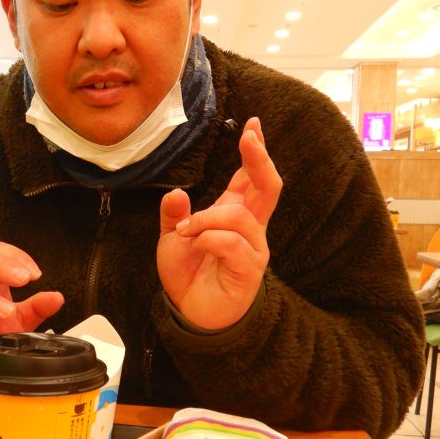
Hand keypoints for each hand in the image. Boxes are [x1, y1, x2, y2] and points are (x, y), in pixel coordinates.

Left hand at [157, 117, 281, 329]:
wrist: (190, 313)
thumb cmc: (189, 274)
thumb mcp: (172, 238)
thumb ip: (173, 215)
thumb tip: (178, 193)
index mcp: (234, 215)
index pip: (250, 178)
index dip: (254, 151)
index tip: (252, 125)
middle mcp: (250, 228)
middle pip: (268, 187)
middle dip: (260, 159)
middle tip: (250, 137)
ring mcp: (253, 248)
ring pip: (238, 216)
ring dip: (206, 218)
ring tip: (185, 231)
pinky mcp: (249, 269)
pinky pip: (231, 243)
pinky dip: (207, 238)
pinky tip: (194, 244)